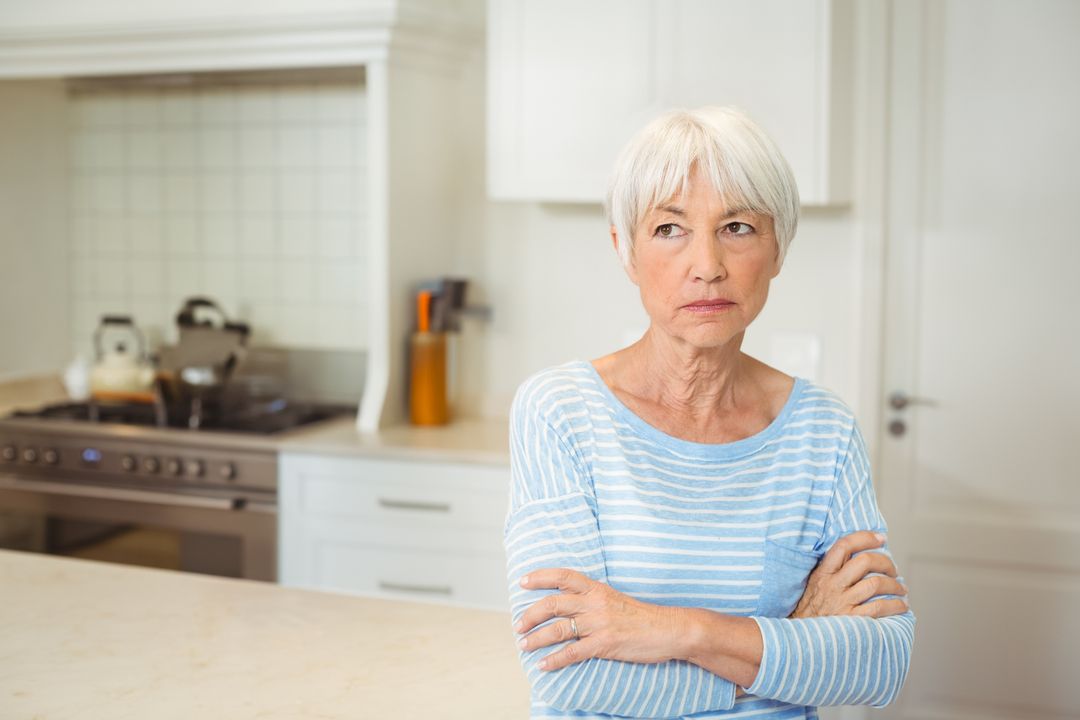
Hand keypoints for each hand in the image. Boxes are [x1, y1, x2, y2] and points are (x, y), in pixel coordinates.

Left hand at [515, 568, 682, 671]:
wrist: (669, 629)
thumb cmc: (642, 617)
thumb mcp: (615, 599)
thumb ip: (593, 599)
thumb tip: (570, 605)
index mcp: (597, 589)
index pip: (563, 576)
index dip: (540, 577)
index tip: (522, 582)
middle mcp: (595, 603)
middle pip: (553, 603)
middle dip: (531, 615)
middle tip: (518, 624)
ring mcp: (599, 624)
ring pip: (558, 629)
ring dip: (536, 638)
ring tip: (523, 644)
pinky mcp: (605, 644)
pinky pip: (573, 652)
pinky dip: (554, 659)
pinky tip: (543, 664)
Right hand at [791, 530, 908, 618]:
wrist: (800, 639)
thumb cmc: (810, 611)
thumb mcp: (814, 585)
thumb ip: (832, 571)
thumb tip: (858, 557)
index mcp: (823, 573)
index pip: (844, 545)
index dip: (865, 538)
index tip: (880, 538)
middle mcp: (832, 585)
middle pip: (865, 561)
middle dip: (886, 562)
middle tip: (893, 569)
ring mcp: (842, 602)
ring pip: (876, 583)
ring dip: (895, 585)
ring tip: (901, 589)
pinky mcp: (851, 620)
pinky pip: (879, 607)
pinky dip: (896, 605)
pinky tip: (901, 606)